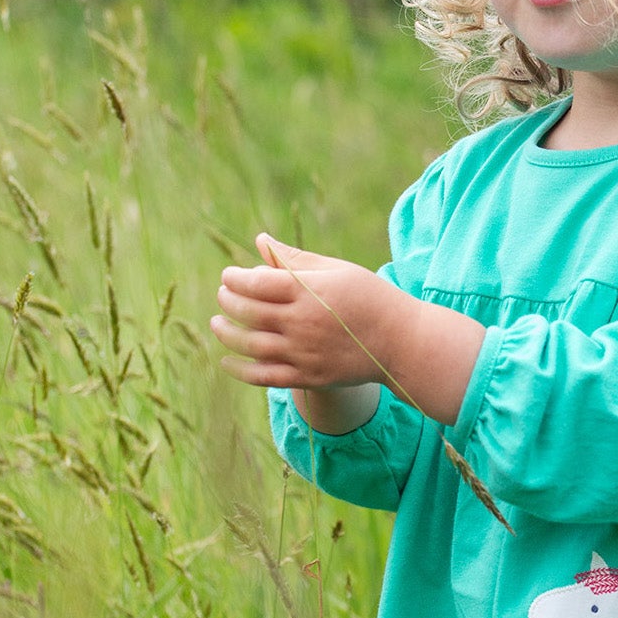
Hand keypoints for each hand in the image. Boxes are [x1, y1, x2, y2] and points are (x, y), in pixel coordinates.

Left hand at [210, 233, 397, 388]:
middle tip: (222, 296)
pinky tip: (227, 362)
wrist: (401, 343)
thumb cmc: (370, 298)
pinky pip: (265, 377)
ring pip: (251, 344)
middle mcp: (303, 323)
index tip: (229, 276)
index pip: (256, 283)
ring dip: (227, 334)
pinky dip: (241, 371)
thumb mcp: (336, 270)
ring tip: (217, 324)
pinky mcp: (309, 377)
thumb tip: (260, 241)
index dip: (235, 279)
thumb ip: (295, 259)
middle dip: (228, 302)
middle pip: (249, 312)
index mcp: (309, 291)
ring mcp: (304, 353)